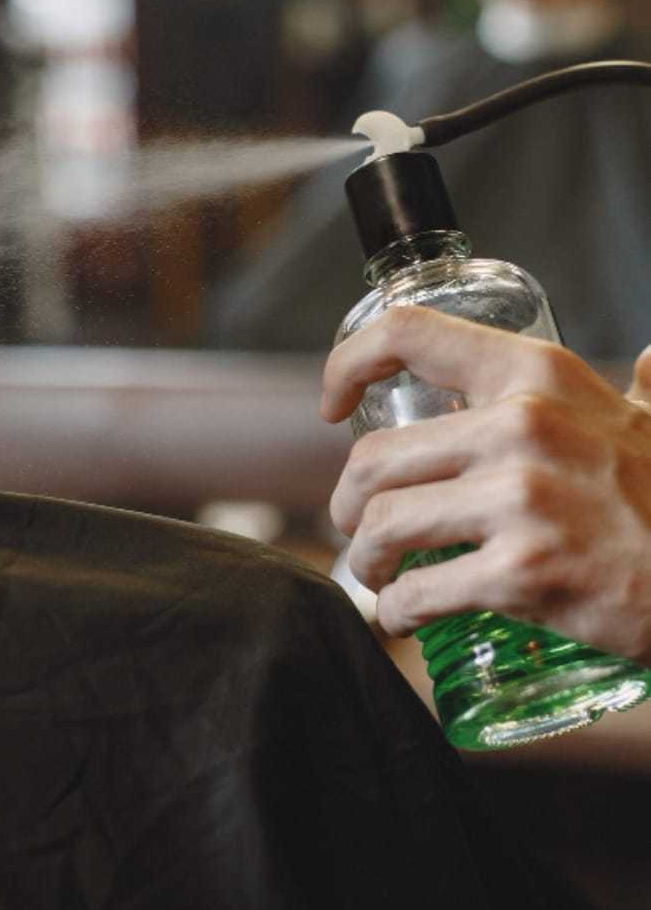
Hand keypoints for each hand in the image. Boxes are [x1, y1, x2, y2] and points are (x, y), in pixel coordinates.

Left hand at [321, 305, 650, 663]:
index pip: (408, 334)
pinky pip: (419, 592)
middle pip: (373, 458)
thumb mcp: (649, 419)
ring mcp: (520, 501)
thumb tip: (650, 360)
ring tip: (376, 574)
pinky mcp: (524, 573)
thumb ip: (641, 386)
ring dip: (364, 560)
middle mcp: (520, 426)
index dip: (347, 364)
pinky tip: (403, 616)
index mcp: (535, 375)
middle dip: (348, 502)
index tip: (331, 406)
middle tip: (357, 527)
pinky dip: (395, 611)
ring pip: (384, 524)